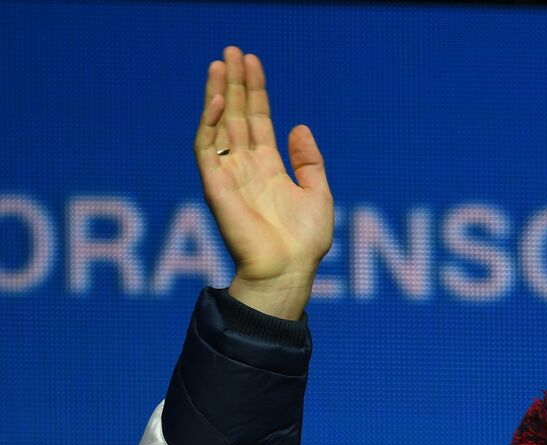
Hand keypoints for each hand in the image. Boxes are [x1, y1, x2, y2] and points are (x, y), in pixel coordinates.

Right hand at [196, 46, 332, 318]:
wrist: (288, 270)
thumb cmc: (305, 242)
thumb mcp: (319, 194)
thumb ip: (309, 161)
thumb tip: (299, 126)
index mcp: (270, 168)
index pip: (259, 120)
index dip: (256, 92)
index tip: (254, 62)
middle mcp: (246, 167)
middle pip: (237, 115)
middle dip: (235, 84)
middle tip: (234, 51)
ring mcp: (229, 174)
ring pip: (218, 124)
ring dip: (218, 93)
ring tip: (221, 63)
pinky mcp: (215, 185)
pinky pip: (206, 149)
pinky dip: (209, 124)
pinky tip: (218, 101)